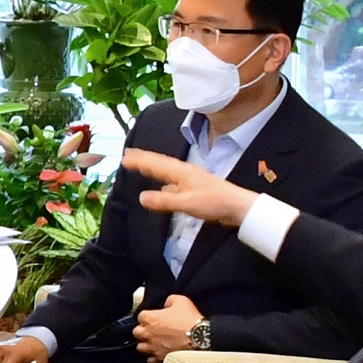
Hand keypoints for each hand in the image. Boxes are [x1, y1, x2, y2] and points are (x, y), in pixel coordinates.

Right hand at [122, 149, 260, 228]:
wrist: (237, 207)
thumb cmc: (215, 202)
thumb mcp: (186, 203)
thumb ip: (163, 201)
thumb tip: (142, 197)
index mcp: (181, 172)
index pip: (155, 163)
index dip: (139, 160)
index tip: (125, 157)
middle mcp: (184, 172)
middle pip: (160, 163)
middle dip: (144, 159)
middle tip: (129, 155)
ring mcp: (190, 179)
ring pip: (166, 171)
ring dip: (152, 168)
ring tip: (141, 166)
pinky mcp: (195, 188)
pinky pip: (173, 181)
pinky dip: (163, 181)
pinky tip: (162, 187)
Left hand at [133, 295, 202, 362]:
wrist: (201, 339)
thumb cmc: (190, 321)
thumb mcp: (181, 301)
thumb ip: (170, 300)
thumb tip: (167, 304)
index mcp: (151, 319)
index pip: (140, 316)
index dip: (148, 316)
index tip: (154, 317)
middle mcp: (148, 334)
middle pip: (136, 333)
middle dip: (143, 331)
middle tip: (152, 330)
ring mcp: (153, 348)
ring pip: (141, 347)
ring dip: (146, 344)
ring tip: (154, 342)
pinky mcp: (160, 359)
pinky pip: (150, 360)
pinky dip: (153, 357)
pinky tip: (160, 353)